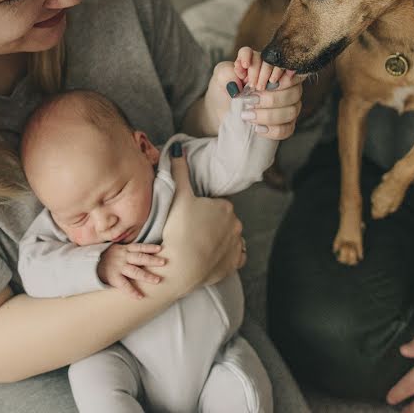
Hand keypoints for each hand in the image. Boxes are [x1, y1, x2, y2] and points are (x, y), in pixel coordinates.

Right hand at [97, 243, 165, 299]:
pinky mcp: (113, 277)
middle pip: (140, 258)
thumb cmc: (103, 257)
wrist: (87, 264)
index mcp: (123, 249)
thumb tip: (141, 252)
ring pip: (135, 271)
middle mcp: (122, 257)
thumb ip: (126, 250)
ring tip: (158, 280)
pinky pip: (124, 285)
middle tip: (164, 262)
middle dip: (152, 260)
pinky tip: (140, 297)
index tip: (160, 248)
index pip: (139, 247)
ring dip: (147, 276)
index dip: (150, 247)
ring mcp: (118, 267)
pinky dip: (132, 291)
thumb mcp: (114, 249)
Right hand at [160, 148, 244, 296]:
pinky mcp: (234, 264)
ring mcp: (237, 245)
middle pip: (223, 220)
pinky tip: (213, 255)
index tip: (190, 217)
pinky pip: (235, 256)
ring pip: (230, 237)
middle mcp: (236, 225)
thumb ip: (179, 171)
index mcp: (225, 207)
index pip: (216, 205)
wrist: (179, 266)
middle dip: (211, 224)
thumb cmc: (178, 229)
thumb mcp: (177, 196)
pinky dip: (227, 255)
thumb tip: (177, 148)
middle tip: (191, 231)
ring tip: (200, 244)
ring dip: (219, 239)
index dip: (202, 210)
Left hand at [228, 47, 303, 139]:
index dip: (270, 72)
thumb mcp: (221, 76)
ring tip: (247, 114)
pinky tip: (257, 128)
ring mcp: (288, 104)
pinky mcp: (286, 123)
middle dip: (269, 97)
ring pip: (292, 109)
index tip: (250, 82)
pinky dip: (272, 129)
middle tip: (249, 100)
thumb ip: (229, 70)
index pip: (283, 64)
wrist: (220, 112)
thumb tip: (242, 73)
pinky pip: (287, 128)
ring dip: (269, 114)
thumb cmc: (224, 90)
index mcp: (271, 66)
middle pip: (293, 88)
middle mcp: (284, 83)